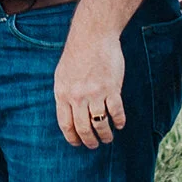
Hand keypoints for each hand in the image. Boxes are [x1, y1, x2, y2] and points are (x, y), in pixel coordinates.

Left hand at [53, 10, 126, 150]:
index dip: (72, 137)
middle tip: (94, 145)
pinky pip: (116, 112)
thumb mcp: (62, 75)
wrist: (93, 36)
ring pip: (100, 123)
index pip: (65, 124)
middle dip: (89, 141)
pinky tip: (119, 124)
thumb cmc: (77, 55)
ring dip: (105, 134)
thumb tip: (68, 115)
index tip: (78, 143)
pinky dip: (119, 121)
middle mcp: (77, 97)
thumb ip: (64, 95)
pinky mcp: (111, 88)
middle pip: (83, 128)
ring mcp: (95, 93)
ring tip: (108, 138)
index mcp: (62, 94)